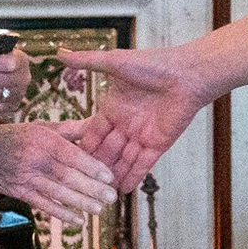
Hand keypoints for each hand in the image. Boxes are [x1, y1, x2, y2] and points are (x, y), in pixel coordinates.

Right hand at [0, 117, 115, 223]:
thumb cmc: (14, 136)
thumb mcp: (41, 127)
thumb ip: (70, 130)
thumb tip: (97, 126)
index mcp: (41, 140)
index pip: (71, 155)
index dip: (92, 167)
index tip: (109, 176)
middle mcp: (33, 160)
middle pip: (67, 176)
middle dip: (91, 188)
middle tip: (111, 196)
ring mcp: (25, 178)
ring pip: (57, 193)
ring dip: (80, 203)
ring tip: (99, 209)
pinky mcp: (19, 193)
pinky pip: (44, 205)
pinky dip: (61, 214)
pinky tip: (78, 220)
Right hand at [58, 45, 209, 192]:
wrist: (188, 74)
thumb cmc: (153, 64)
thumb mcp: (115, 63)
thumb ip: (87, 61)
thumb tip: (59, 54)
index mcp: (112, 107)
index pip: (92, 132)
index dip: (81, 146)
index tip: (65, 161)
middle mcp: (125, 123)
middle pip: (106, 150)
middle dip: (93, 167)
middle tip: (78, 184)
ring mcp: (141, 135)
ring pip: (122, 160)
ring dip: (111, 176)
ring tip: (97, 193)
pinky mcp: (158, 144)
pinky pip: (143, 164)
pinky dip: (133, 177)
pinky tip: (121, 191)